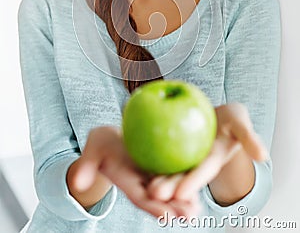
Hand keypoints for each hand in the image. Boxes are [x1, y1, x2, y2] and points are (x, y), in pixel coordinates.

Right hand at [69, 126, 200, 219]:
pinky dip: (186, 180)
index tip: (165, 217)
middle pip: (159, 198)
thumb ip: (87, 165)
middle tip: (191, 215)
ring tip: (199, 210)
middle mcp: (142, 182)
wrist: (111, 139)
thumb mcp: (93, 149)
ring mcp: (151, 175)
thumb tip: (77, 182)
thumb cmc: (101, 144)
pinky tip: (200, 182)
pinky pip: (174, 173)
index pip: (140, 197)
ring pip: (169, 189)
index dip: (152, 207)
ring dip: (183, 199)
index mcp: (127, 181)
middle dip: (174, 208)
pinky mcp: (159, 164)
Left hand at [147, 103, 268, 203]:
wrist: (212, 112)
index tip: (181, 193)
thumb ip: (249, 137)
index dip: (193, 183)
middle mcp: (196, 162)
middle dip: (170, 187)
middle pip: (182, 175)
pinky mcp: (171, 149)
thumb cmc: (229, 117)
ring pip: (169, 170)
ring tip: (146, 188)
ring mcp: (183, 157)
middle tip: (155, 193)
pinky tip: (136, 160)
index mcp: (212, 159)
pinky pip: (160, 154)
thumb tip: (262, 156)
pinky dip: (151, 159)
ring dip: (159, 180)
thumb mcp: (240, 120)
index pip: (202, 172)